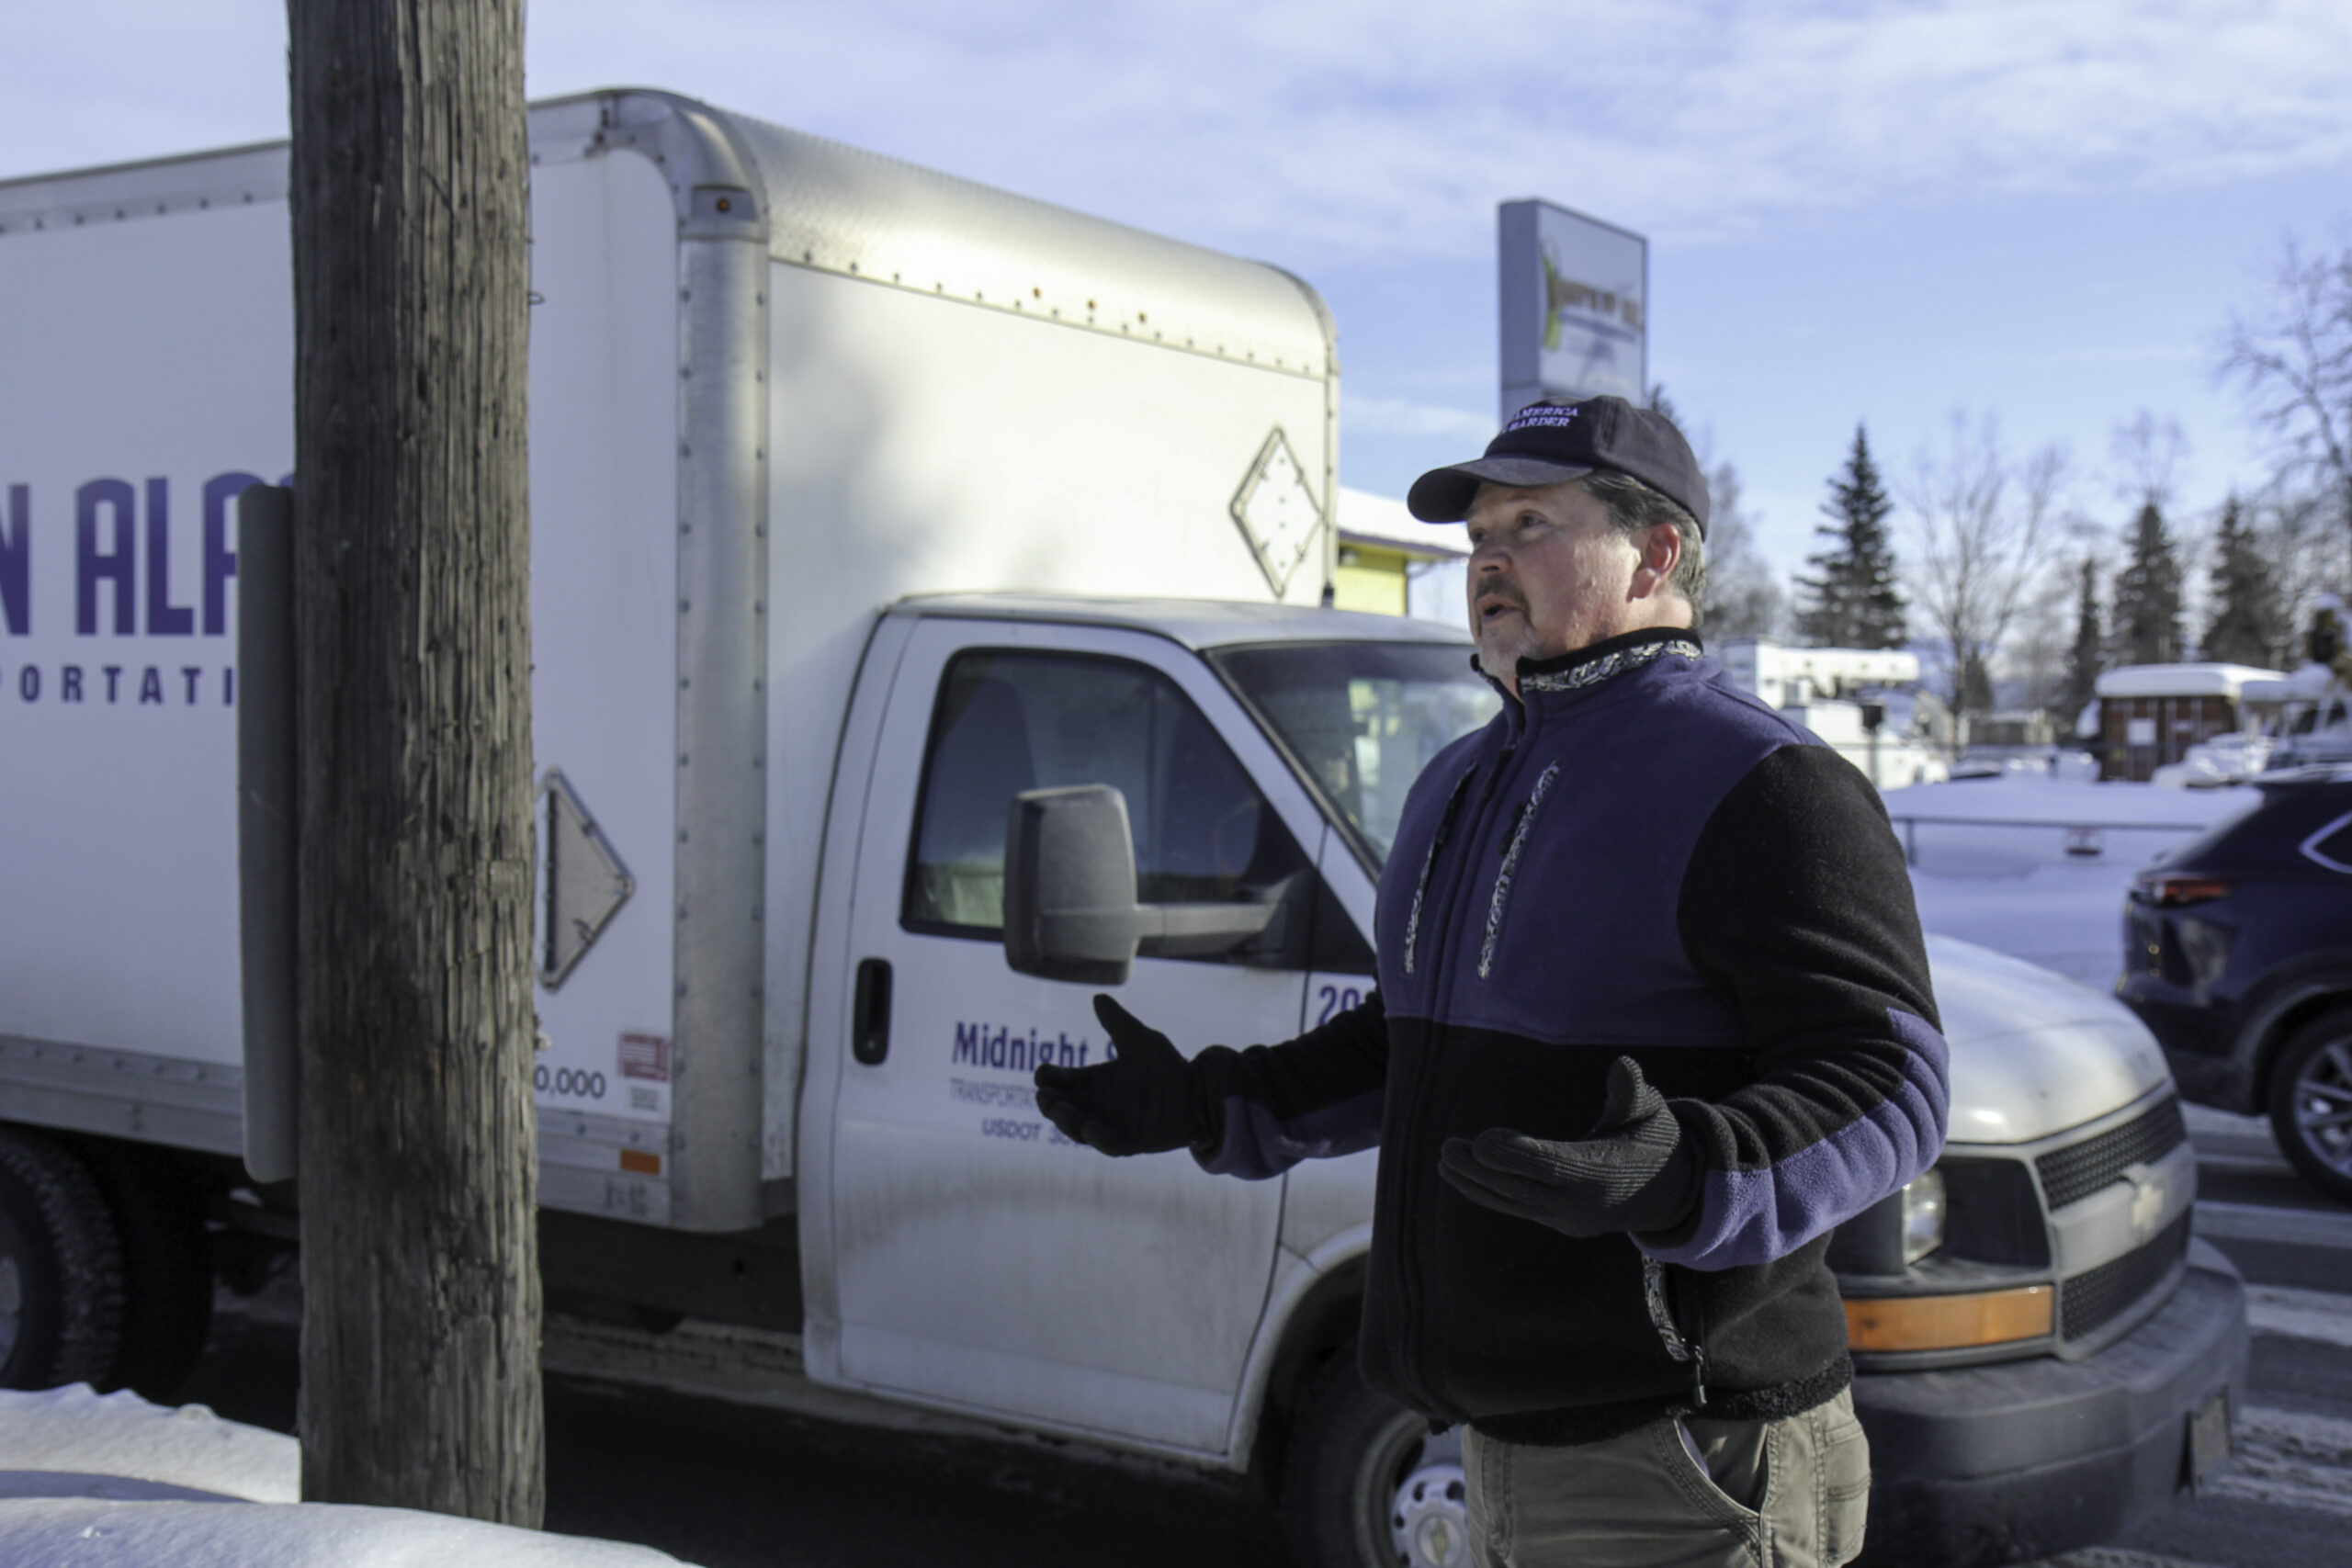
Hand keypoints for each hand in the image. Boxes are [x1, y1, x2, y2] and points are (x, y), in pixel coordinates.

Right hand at [1034, 995, 1204, 1155]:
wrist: (1198, 1090)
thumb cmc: (1168, 1065)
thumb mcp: (1139, 1040)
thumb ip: (1118, 1021)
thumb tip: (1098, 998)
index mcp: (1094, 1081)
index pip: (1061, 1082)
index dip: (1048, 1078)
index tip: (1043, 1073)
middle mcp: (1097, 1105)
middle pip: (1062, 1107)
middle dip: (1049, 1103)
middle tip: (1045, 1096)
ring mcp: (1111, 1124)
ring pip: (1078, 1129)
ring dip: (1066, 1122)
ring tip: (1061, 1111)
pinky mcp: (1130, 1140)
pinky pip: (1109, 1144)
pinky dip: (1098, 1138)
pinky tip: (1090, 1127)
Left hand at [1438, 1058, 1695, 1236]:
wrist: (1670, 1192)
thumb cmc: (1654, 1140)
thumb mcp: (1651, 1112)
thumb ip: (1632, 1092)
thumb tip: (1623, 1065)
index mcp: (1604, 1172)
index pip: (1551, 1167)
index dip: (1515, 1154)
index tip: (1482, 1137)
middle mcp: (1583, 1204)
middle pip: (1523, 1189)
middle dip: (1482, 1171)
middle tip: (1447, 1149)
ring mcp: (1569, 1220)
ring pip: (1514, 1204)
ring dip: (1476, 1183)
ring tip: (1444, 1160)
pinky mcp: (1559, 1223)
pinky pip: (1517, 1208)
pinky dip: (1488, 1194)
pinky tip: (1461, 1176)